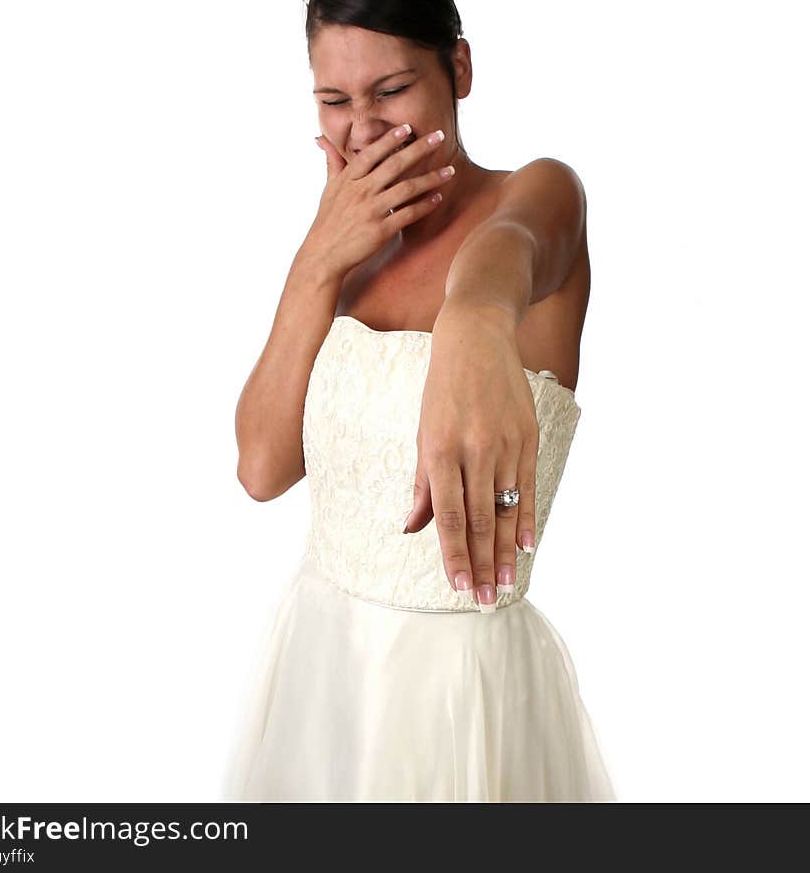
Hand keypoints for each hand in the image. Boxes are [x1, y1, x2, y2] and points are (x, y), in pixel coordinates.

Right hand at [303, 124, 455, 279]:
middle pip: (394, 165)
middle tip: (439, 137)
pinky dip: (424, 205)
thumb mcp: (328, 188)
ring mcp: (371, 211)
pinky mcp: (381, 230)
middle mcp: (360, 192)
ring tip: (450, 170)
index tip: (407, 128)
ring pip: (406, 189)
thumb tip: (322, 139)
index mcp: (348, 179)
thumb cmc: (328, 220)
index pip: (370, 153)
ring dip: (431, 178)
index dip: (389, 140)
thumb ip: (332, 162)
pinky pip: (408, 214)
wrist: (324, 254)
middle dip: (418, 149)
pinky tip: (438, 198)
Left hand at [404, 298, 539, 609]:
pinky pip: (527, 486)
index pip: (449, 517)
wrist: (476, 337)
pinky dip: (527, 518)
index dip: (454, 555)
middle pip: (480, 521)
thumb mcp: (423, 431)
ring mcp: (504, 444)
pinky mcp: (527, 437)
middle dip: (480, 565)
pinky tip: (527, 546)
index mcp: (440, 450)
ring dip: (505, 552)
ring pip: (505, 510)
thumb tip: (411, 527)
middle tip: (481, 601)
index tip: (456, 586)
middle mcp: (474, 451)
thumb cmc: (442, 388)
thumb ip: (422, 483)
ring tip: (504, 585)